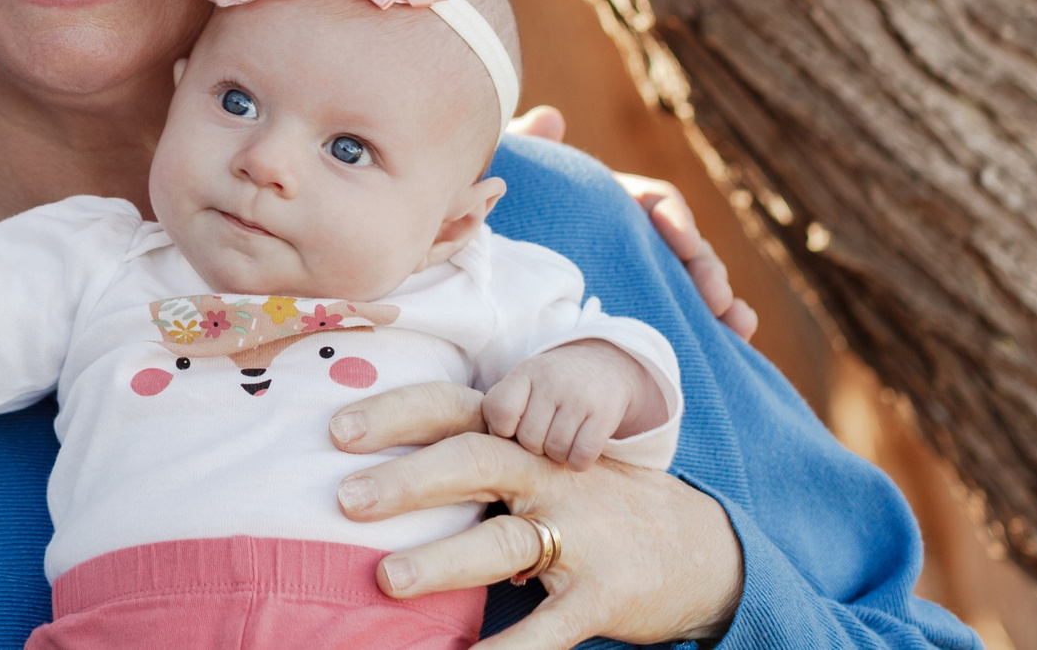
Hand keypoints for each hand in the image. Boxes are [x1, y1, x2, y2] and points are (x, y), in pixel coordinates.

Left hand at [330, 383, 741, 649]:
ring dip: (443, 562)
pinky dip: (508, 649)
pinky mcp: (603, 596)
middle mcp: (551, 478)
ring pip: (505, 544)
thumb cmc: (593, 502)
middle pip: (474, 462)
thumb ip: (478, 460)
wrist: (701, 548)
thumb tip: (375, 468)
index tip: (335, 430)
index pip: (455, 410)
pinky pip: (548, 629)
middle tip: (345, 498)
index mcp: (527, 442)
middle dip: (408, 479)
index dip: (396, 414)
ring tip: (387, 580)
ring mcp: (581, 537)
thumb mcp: (542, 465)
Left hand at [482, 340, 661, 469]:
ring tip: (561, 439)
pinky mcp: (605, 414)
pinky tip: (578, 450)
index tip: (513, 429)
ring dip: (557, 455)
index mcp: (525, 373)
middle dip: (533, 446)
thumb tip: (490, 442)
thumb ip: (500, 407)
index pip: (500, 411)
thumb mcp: (523, 383)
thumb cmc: (551, 384)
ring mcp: (580, 397)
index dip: (503, 430)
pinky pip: (582, 456)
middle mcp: (552, 381)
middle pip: (529, 438)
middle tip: (543, 436)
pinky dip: (577, 462)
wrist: (604, 365)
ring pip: (556, 450)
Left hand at [507, 106, 756, 339]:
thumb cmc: (499, 220)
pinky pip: (683, 317)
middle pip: (686, 247)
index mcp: (612, 203)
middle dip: (707, 269)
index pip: (656, 201)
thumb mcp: (509, 187)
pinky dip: (714, 327)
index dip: (674, 217)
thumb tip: (550, 119)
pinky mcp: (640, 310)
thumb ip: (525, 151)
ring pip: (693, 284)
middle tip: (715, 296)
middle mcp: (635, 238)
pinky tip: (736, 339)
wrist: (483, 275)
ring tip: (740, 324)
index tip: (681, 238)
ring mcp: (641, 276)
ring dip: (721, 300)